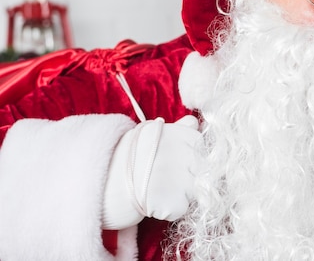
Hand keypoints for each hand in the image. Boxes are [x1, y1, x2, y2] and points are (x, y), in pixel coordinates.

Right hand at [102, 115, 200, 229]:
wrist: (93, 184)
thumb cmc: (121, 161)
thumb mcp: (147, 136)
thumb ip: (176, 130)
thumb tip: (194, 121)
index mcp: (175, 133)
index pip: (200, 143)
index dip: (189, 154)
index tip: (171, 158)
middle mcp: (180, 151)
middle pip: (202, 168)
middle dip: (188, 175)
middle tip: (161, 178)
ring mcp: (177, 177)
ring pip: (195, 190)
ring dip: (179, 194)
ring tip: (155, 190)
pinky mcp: (171, 201)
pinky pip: (181, 208)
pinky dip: (169, 211)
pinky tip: (151, 203)